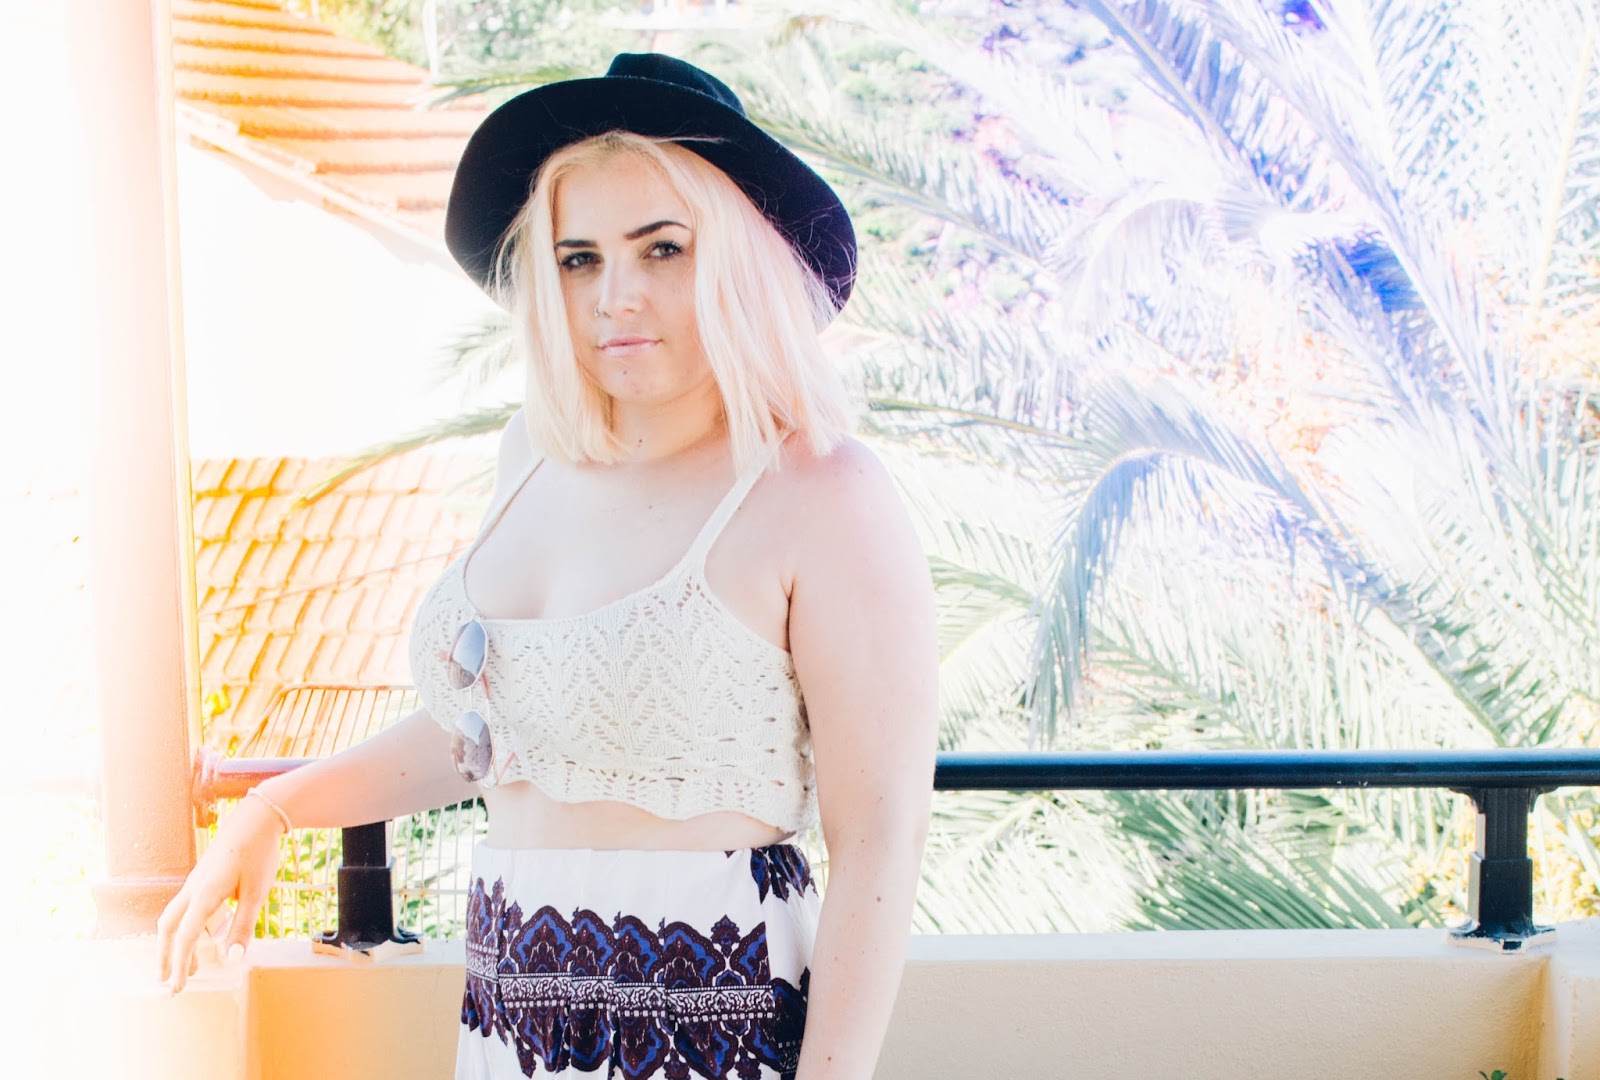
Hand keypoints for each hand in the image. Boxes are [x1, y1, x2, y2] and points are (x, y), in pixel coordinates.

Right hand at [155, 791, 285, 993]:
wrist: (256, 818)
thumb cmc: (258, 853)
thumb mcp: (257, 892)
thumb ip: (244, 925)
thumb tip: (232, 958)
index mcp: (205, 894)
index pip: (186, 937)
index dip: (180, 965)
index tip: (177, 988)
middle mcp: (192, 889)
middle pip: (168, 928)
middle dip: (165, 956)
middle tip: (168, 982)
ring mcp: (194, 882)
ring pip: (172, 917)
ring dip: (173, 943)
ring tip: (183, 966)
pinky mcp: (200, 878)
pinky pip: (183, 908)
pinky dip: (182, 928)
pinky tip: (197, 936)